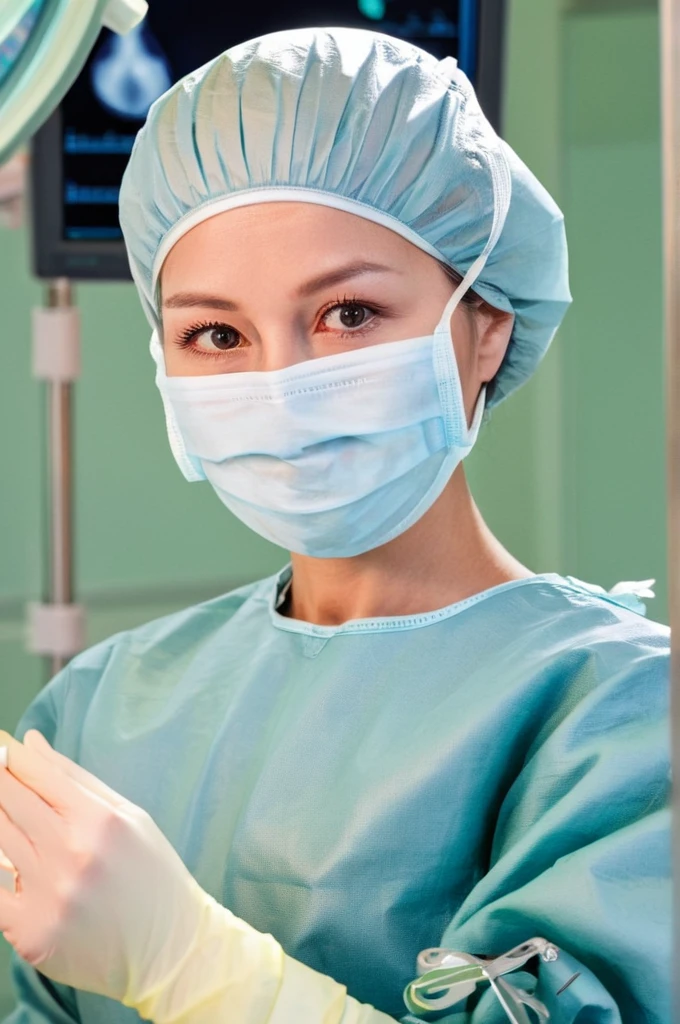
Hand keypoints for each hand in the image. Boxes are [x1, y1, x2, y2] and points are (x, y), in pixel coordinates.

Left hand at [0, 729, 212, 1006]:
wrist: (170, 951)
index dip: (10, 755)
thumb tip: (31, 743)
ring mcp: (49, 897)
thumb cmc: (152, 876)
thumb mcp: (129, 816)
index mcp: (100, 820)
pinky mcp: (32, 934)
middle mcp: (72, 855)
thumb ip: (75, 779)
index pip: (38, 775)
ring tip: (8, 813)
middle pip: (9, 803)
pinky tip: (10, 859)